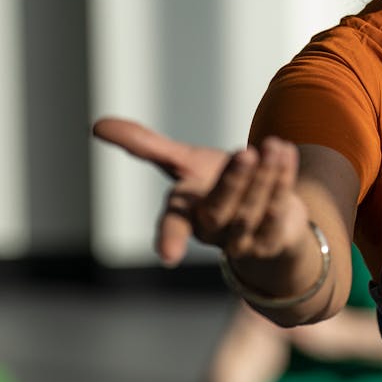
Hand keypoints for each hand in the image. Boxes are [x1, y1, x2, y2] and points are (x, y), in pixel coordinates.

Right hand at [92, 118, 310, 268]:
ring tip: (274, 145)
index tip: (167, 256)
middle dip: (235, 183)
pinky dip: (284, 181)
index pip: (173, 226)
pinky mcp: (273, 238)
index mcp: (185, 215)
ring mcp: (244, 239)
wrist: (263, 211)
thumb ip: (145, 146)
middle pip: (222, 211)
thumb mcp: (182, 163)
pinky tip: (286, 153)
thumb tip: (95, 126)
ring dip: (266, 177)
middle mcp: (214, 231)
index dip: (168, 238)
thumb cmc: (215, 185)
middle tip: (246, 152)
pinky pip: (278, 210)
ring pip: (254, 209)